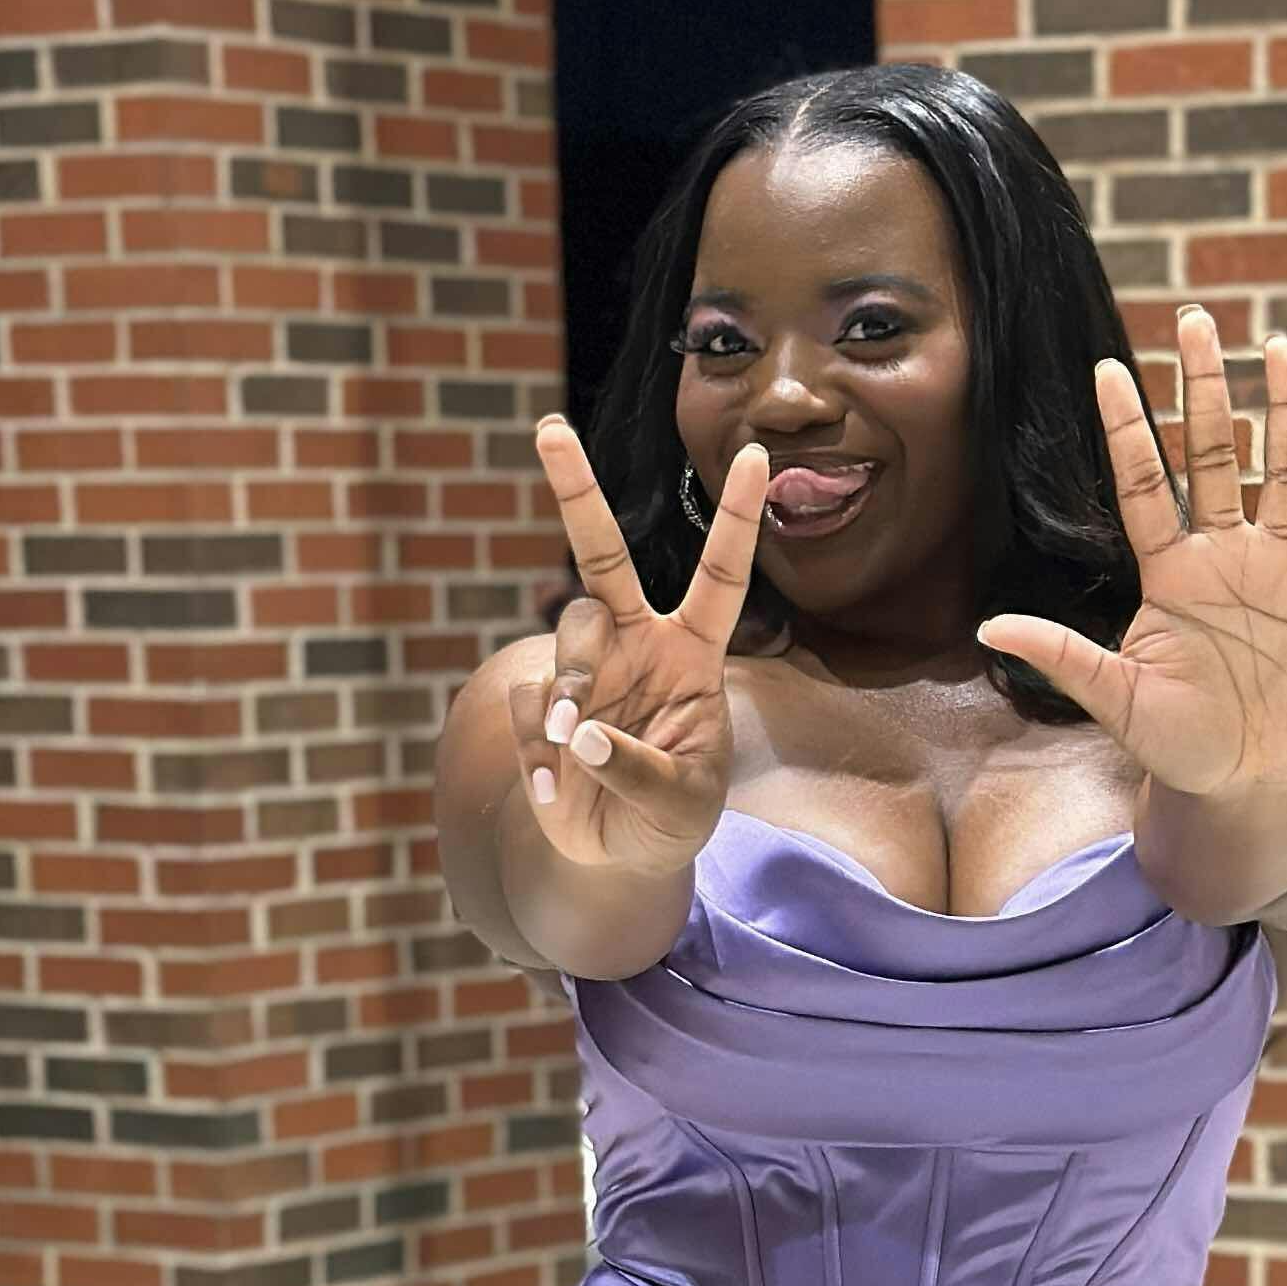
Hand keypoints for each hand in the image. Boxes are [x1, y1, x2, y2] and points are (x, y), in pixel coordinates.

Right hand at [514, 419, 771, 879]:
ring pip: (565, 642)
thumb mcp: (680, 805)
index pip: (721, 575)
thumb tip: (581, 735)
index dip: (738, 518)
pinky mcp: (538, 703)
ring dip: (567, 693)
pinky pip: (528, 704)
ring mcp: (583, 669)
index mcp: (691, 652)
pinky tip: (556, 791)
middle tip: (549, 430)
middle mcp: (635, 643)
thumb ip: (641, 772)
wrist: (619, 856)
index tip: (758, 455)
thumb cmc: (671, 819)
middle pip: (600, 555)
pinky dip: (539, 752)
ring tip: (571, 750)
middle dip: (575, 491)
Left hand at [974, 306, 1286, 799]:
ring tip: (1278, 347)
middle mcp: (1226, 554)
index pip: (1146, 485)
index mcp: (1172, 573)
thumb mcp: (1118, 700)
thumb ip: (1064, 656)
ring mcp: (1282, 568)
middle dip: (1204, 389)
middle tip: (1196, 321)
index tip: (1108, 370)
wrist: (1245, 779)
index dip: (1129, 430)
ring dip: (1284, 413)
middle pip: (1214, 454)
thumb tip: (989, 628)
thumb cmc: (1178, 743)